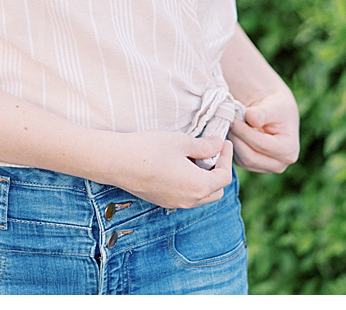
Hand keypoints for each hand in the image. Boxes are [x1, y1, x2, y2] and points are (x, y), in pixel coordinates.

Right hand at [99, 129, 234, 208]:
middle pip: (216, 191)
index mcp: (198, 187)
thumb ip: (204, 146)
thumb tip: (218, 144)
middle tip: (212, 151)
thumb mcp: (182, 142)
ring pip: (200, 196)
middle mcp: (188, 201)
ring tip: (196, 156)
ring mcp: (173, 203)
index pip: (224, 177)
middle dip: (218, 171)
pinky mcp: (161, 201)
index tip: (223, 142)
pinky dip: (191, 182)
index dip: (227, 158)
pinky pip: (185, 196)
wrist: (117, 162)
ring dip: (204, 178)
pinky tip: (181, 165)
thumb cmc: (151, 149)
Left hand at [230, 87, 299, 173]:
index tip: (234, 119)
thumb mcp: (274, 107)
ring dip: (234, 143)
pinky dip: (233, 148)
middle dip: (237, 139)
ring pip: (243, 161)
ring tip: (231, 125)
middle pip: (251, 157)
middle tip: (229, 122)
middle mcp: (280, 164)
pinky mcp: (255, 167)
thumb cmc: (278, 110)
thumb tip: (249, 115)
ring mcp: (267, 168)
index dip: (245, 132)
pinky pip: (239, 161)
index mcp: (289, 150)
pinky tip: (234, 133)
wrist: (277, 115)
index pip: (262, 145)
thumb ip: (262, 113)